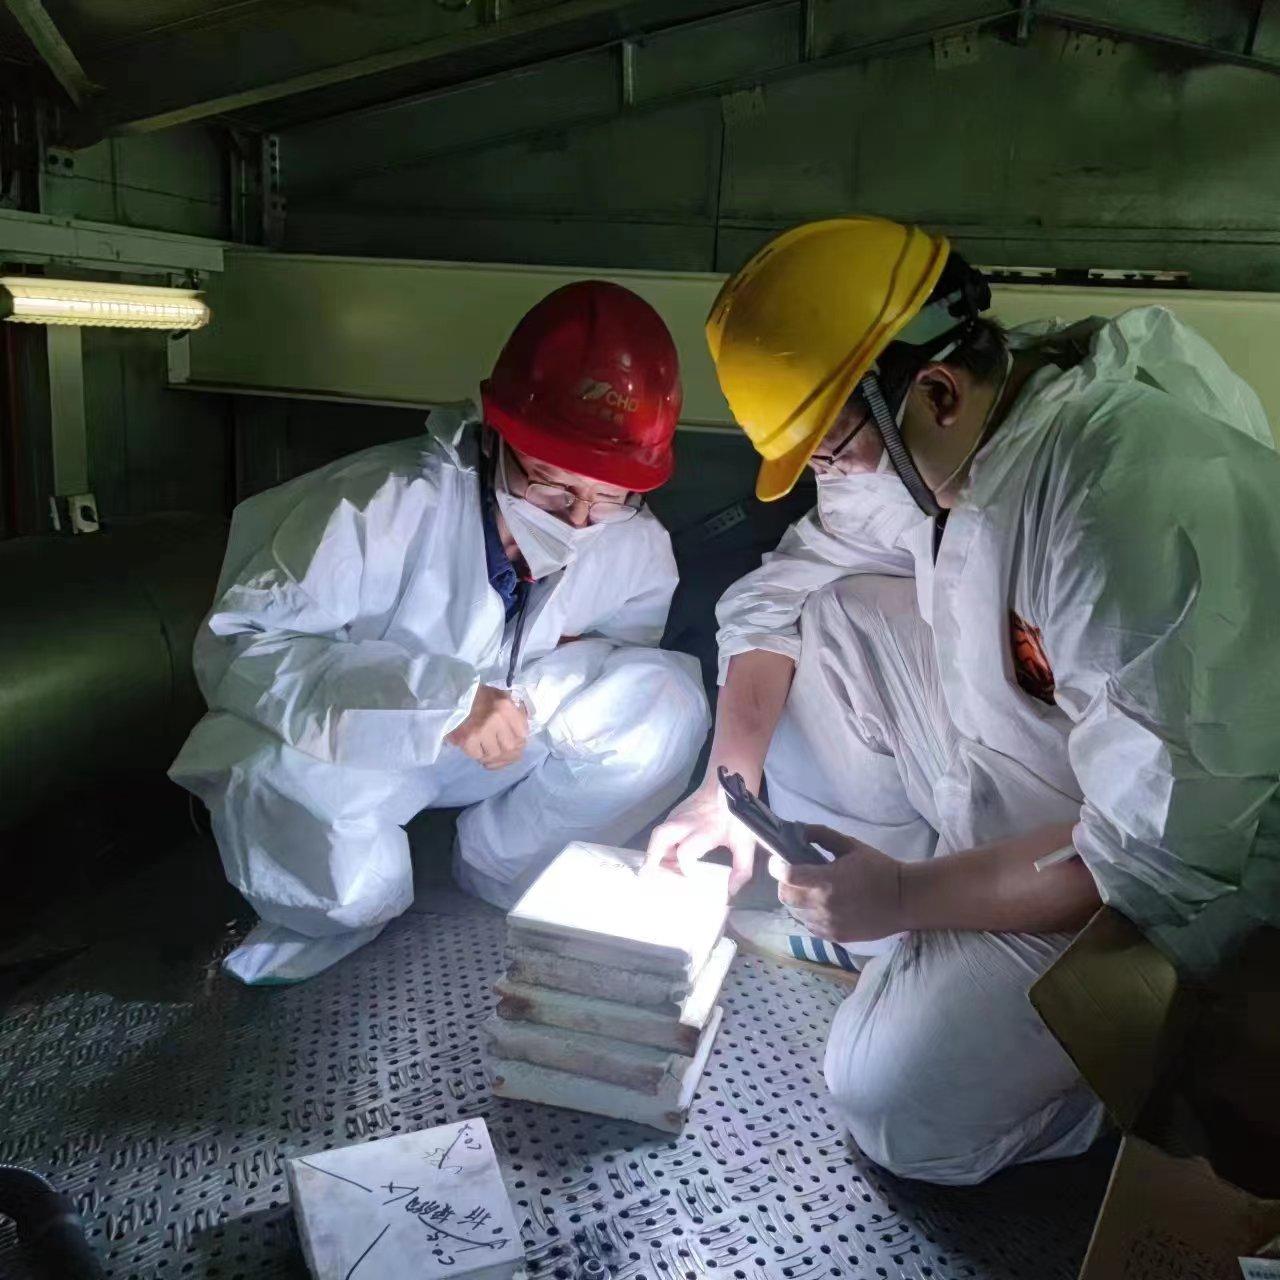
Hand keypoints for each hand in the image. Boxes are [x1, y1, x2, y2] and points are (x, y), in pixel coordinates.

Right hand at [446, 685, 528, 769]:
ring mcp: (481, 730)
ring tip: (485, 745)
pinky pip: (478, 756)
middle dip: (505, 750)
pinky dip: (477, 754)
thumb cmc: (478, 696)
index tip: (512, 740)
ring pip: (495, 754)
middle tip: (498, 747)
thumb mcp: (500, 696)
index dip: (519, 740)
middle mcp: (496, 718)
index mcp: (506, 706)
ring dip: (490, 753)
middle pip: (511, 747)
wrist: (451, 697)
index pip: (523, 734)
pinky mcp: (467, 740)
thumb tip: (524, 736)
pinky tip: (475, 746)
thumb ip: (515, 713)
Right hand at [645, 779, 757, 895]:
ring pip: (658, 834)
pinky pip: (662, 832)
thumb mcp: (745, 842)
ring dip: (654, 853)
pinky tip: (667, 859)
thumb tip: (730, 890)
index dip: (684, 868)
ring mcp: (678, 816)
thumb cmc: (736, 816)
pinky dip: (660, 846)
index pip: (685, 852)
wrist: (726, 785)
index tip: (690, 879)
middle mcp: (687, 823)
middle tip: (652, 876)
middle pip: (661, 838)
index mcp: (705, 830)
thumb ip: (742, 868)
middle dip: (654, 858)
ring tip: (656, 870)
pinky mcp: (674, 814)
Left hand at [772, 825, 903, 940]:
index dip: (777, 866)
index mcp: (827, 881)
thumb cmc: (878, 869)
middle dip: (784, 883)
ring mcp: (828, 924)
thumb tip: (797, 830)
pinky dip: (809, 914)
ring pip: (795, 912)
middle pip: (785, 896)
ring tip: (811, 890)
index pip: (787, 875)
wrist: (904, 900)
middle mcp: (823, 906)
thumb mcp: (851, 845)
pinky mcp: (834, 937)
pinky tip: (822, 905)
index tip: (777, 860)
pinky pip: (809, 925)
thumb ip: (822, 836)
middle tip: (795, 875)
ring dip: (797, 900)